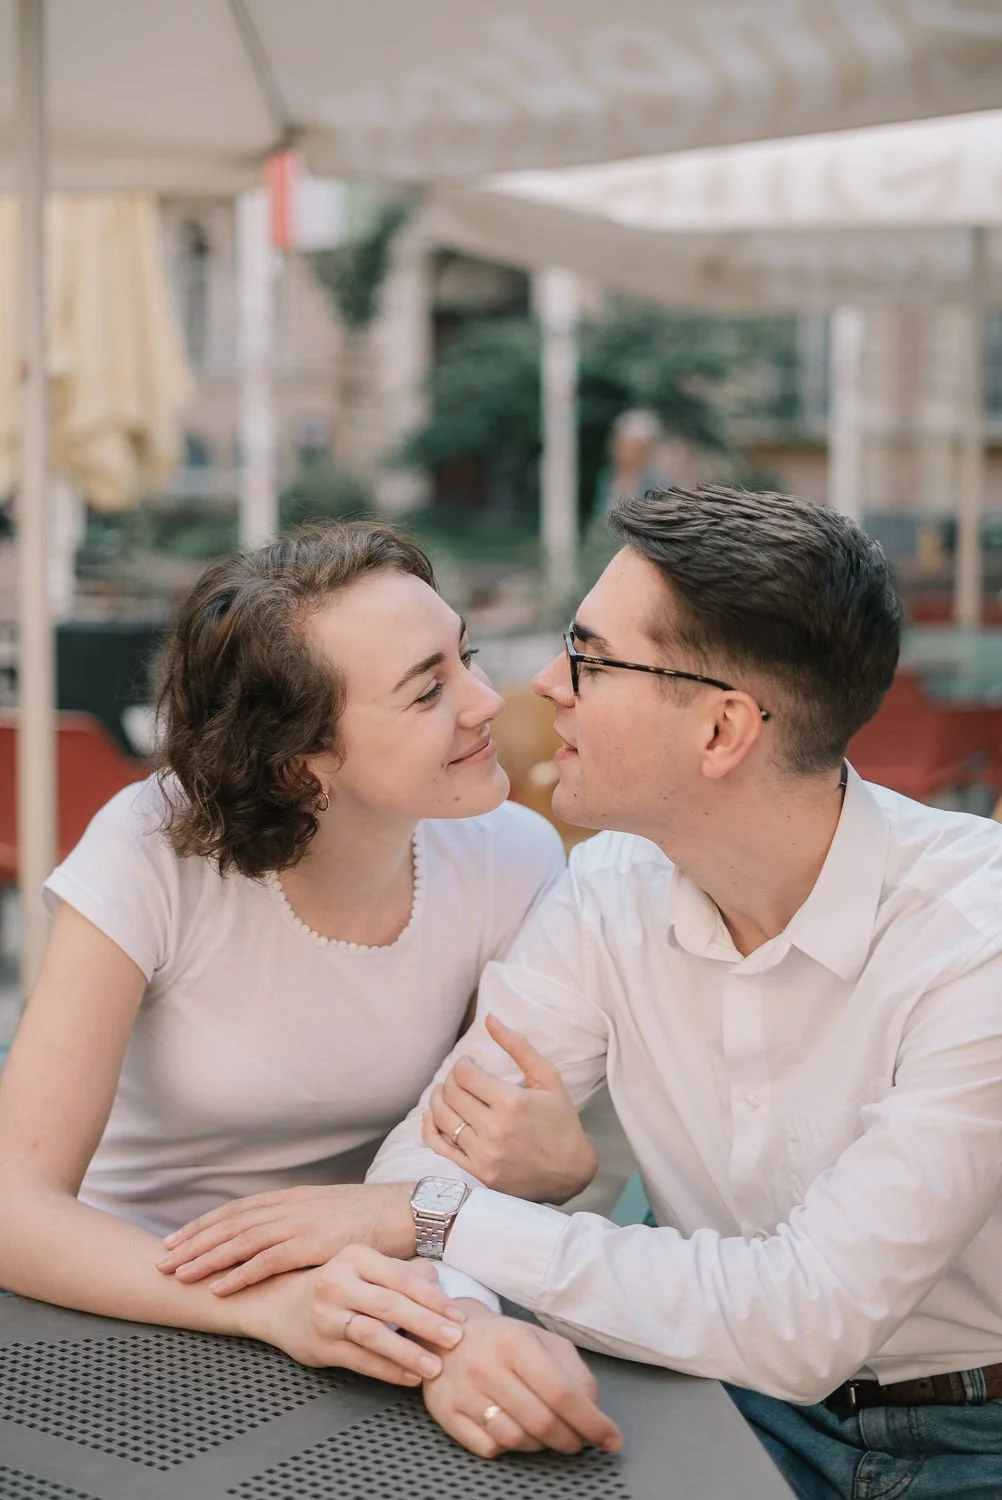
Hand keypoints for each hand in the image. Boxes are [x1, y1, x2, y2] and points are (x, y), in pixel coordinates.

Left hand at [156, 1183, 415, 1294]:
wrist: (403, 1211)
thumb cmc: (369, 1219)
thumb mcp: (326, 1216)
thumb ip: (298, 1225)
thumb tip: (274, 1241)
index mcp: (290, 1199)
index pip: (235, 1211)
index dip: (202, 1226)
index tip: (174, 1240)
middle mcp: (288, 1207)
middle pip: (229, 1224)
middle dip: (192, 1242)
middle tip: (161, 1260)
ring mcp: (299, 1223)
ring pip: (241, 1241)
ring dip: (206, 1259)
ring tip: (178, 1274)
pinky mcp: (313, 1243)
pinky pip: (268, 1260)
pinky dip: (240, 1273)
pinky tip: (218, 1286)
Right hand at [240, 1244, 465, 1385]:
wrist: (278, 1302)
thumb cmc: (336, 1284)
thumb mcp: (364, 1268)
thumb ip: (401, 1273)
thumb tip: (437, 1280)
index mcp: (355, 1257)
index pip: (401, 1277)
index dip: (432, 1297)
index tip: (459, 1316)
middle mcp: (338, 1282)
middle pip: (389, 1304)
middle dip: (426, 1324)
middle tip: (456, 1340)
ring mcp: (325, 1315)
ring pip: (373, 1334)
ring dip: (407, 1352)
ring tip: (435, 1367)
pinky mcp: (319, 1345)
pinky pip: (359, 1360)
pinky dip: (387, 1370)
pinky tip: (410, 1377)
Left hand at [422, 1014, 597, 1201]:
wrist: (570, 1171)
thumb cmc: (560, 1120)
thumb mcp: (548, 1078)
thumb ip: (517, 1046)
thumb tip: (489, 1018)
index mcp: (511, 1102)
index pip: (465, 1074)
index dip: (463, 1064)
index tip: (470, 1064)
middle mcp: (494, 1129)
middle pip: (451, 1094)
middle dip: (451, 1079)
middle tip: (461, 1078)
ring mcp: (484, 1154)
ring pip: (441, 1118)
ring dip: (438, 1099)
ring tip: (446, 1092)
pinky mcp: (477, 1173)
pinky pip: (439, 1147)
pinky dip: (430, 1128)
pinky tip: (433, 1115)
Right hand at [422, 1301, 621, 1457]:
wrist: (445, 1332)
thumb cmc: (503, 1340)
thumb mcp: (542, 1340)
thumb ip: (573, 1371)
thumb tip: (593, 1409)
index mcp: (515, 1341)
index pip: (562, 1393)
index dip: (592, 1422)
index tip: (611, 1438)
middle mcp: (486, 1366)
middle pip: (541, 1422)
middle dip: (570, 1439)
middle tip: (579, 1440)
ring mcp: (463, 1392)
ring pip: (516, 1440)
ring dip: (542, 1445)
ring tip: (547, 1433)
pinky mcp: (446, 1413)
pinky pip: (490, 1448)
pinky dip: (511, 1447)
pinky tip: (515, 1430)